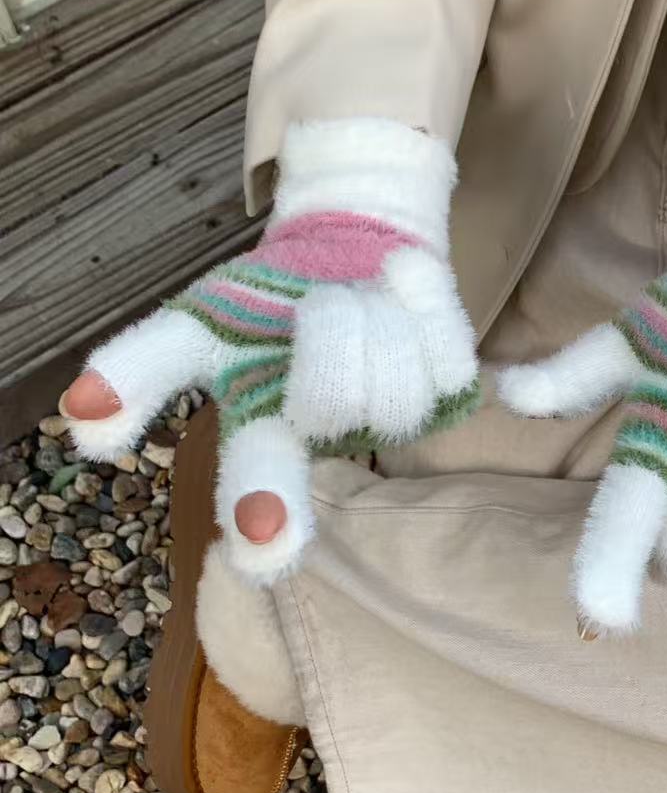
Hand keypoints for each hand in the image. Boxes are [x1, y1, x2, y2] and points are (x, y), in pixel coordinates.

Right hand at [64, 119, 477, 581]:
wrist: (357, 246)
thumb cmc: (267, 300)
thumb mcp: (195, 325)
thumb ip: (143, 366)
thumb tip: (82, 416)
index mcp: (264, 435)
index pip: (254, 480)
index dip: (260, 513)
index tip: (258, 546)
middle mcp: (332, 441)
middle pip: (330, 414)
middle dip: (298, 453)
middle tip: (267, 519)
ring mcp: (397, 420)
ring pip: (386, 372)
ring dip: (358, 308)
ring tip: (342, 301)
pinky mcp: (457, 393)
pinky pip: (446, 343)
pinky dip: (416, 292)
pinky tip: (399, 289)